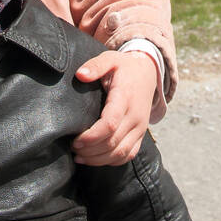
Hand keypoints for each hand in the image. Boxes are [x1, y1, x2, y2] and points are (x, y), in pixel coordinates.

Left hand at [72, 50, 158, 164]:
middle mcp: (136, 116)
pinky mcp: (141, 134)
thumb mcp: (110, 59)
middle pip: (113, 143)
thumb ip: (95, 65)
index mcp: (125, 98)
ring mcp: (140, 128)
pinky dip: (111, 161)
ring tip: (79, 157)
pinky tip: (95, 159)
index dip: (91, 137)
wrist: (148, 73)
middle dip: (90, 150)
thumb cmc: (124, 67)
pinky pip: (128, 155)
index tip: (75, 139)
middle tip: (72, 148)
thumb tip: (80, 75)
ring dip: (98, 159)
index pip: (110, 124)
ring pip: (120, 153)